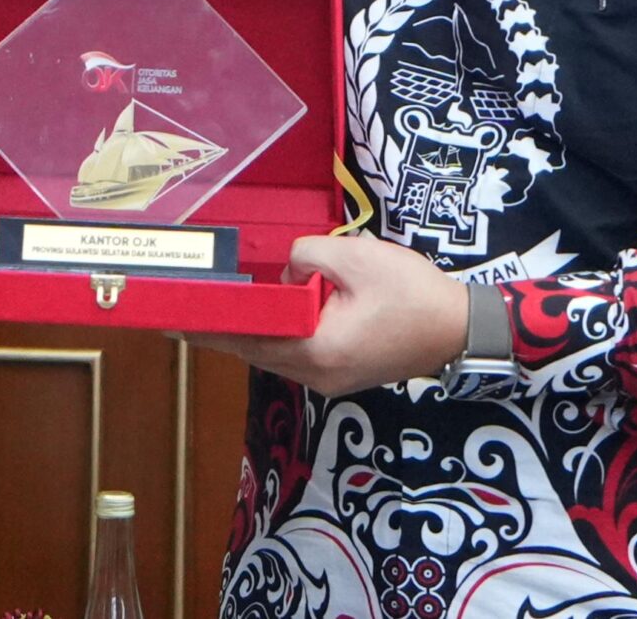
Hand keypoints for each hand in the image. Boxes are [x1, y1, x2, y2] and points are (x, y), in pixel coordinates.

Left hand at [182, 234, 466, 397]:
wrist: (461, 328)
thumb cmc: (415, 294)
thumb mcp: (357, 257)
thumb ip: (310, 256)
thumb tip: (290, 271)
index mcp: (318, 350)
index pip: (248, 340)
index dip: (210, 330)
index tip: (175, 321)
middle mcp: (319, 375)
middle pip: (256, 353)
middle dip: (221, 334)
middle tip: (184, 316)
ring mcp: (332, 380)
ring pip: (277, 357)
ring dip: (250, 335)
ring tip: (217, 314)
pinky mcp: (344, 374)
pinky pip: (298, 356)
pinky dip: (277, 338)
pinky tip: (267, 319)